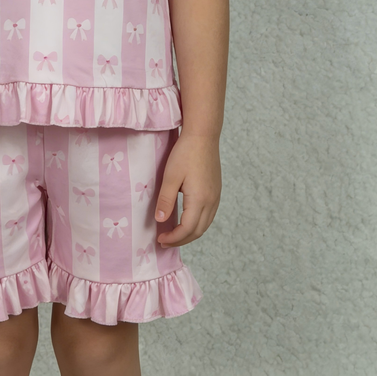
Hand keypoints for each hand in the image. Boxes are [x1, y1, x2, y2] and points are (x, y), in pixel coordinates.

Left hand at [154, 133, 221, 247]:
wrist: (203, 135)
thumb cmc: (185, 153)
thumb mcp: (170, 176)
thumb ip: (165, 200)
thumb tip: (160, 220)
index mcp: (200, 199)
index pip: (187, 229)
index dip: (174, 238)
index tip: (160, 239)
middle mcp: (211, 201)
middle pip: (198, 231)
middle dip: (181, 240)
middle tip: (165, 241)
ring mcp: (216, 196)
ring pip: (205, 225)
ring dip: (190, 233)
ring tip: (174, 234)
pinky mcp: (216, 191)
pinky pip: (208, 215)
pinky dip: (197, 223)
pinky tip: (186, 220)